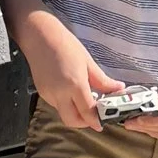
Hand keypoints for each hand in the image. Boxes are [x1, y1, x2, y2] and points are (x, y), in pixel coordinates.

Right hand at [19, 14, 124, 131]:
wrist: (39, 35)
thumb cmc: (65, 44)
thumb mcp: (88, 62)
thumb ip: (102, 80)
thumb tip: (118, 89)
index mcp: (75, 85)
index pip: (88, 113)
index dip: (97, 120)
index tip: (104, 121)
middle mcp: (60, 94)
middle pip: (73, 121)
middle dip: (85, 122)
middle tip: (94, 114)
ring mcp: (48, 94)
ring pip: (64, 113)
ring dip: (75, 113)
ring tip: (84, 98)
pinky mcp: (42, 92)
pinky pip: (56, 105)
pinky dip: (66, 104)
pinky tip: (70, 91)